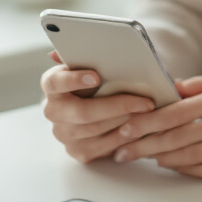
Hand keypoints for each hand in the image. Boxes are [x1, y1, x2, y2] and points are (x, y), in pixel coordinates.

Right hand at [41, 52, 155, 163]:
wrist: (94, 108)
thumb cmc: (96, 82)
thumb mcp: (90, 66)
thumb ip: (83, 56)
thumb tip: (67, 50)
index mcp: (51, 85)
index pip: (55, 82)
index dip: (74, 80)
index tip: (96, 76)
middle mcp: (53, 111)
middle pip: (83, 112)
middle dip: (118, 106)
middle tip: (146, 101)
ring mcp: (64, 134)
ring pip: (97, 130)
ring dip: (126, 121)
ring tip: (149, 114)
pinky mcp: (79, 151)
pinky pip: (105, 147)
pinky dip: (126, 137)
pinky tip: (142, 127)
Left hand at [113, 75, 201, 177]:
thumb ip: (197, 86)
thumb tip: (164, 89)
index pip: (175, 112)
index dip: (146, 122)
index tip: (125, 127)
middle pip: (176, 137)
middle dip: (144, 145)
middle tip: (121, 150)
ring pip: (188, 157)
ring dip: (160, 158)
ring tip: (141, 157)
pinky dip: (183, 168)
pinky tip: (169, 164)